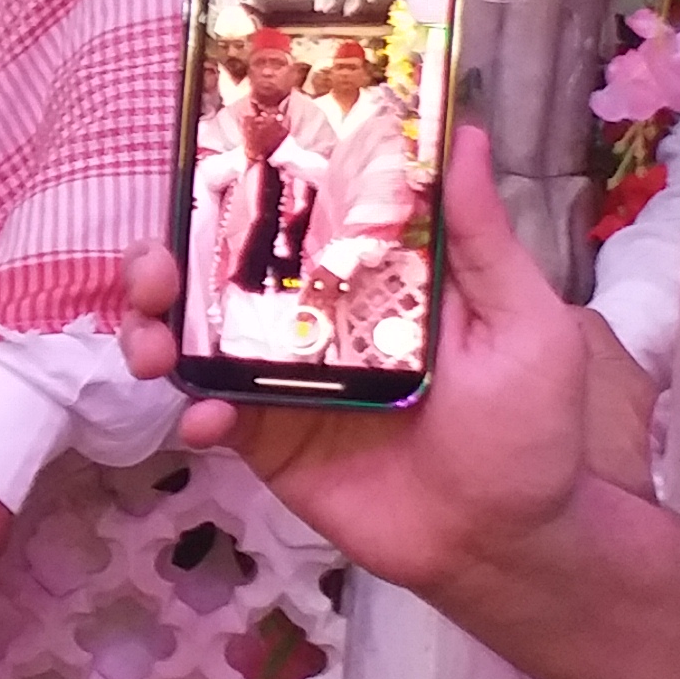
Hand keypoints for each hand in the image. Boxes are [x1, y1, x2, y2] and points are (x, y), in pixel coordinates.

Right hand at [128, 126, 658, 592]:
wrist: (503, 544)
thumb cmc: (527, 427)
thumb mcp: (523, 324)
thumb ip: (481, 239)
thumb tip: (463, 134)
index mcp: (369, 272)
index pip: (293, 208)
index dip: (240, 182)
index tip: (202, 159)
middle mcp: (315, 313)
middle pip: (220, 267)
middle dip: (167, 256)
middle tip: (155, 267)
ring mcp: (284, 376)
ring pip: (196, 334)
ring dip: (154, 326)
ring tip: (152, 343)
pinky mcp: (268, 440)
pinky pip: (212, 414)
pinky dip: (193, 412)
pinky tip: (204, 423)